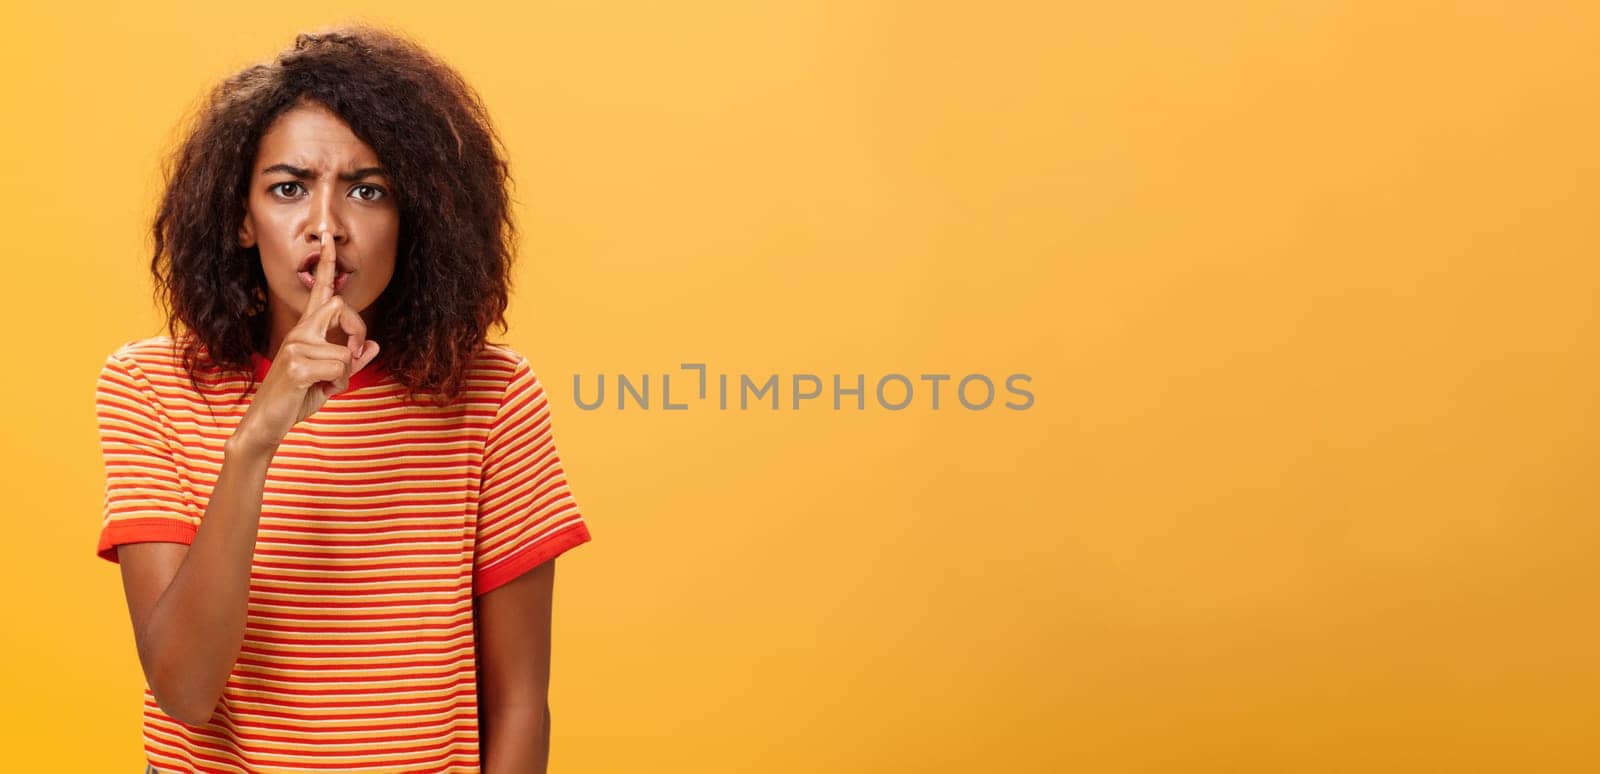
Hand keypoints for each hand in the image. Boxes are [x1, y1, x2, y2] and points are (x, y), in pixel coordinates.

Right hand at [236, 229, 380, 449]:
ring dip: (345, 374)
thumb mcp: (330, 380)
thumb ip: (352, 363)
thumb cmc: (296, 400)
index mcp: (305, 331)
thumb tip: (374, 345)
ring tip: (326, 385)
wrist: (265, 424)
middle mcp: (299, 332)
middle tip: (354, 355)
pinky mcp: (295, 364)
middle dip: (357, 329)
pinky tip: (320, 392)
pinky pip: (340, 367)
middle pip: (341, 306)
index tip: (328, 238)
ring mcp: (295, 346)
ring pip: (345, 350)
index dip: (327, 264)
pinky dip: (339, 384)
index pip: (320, 291)